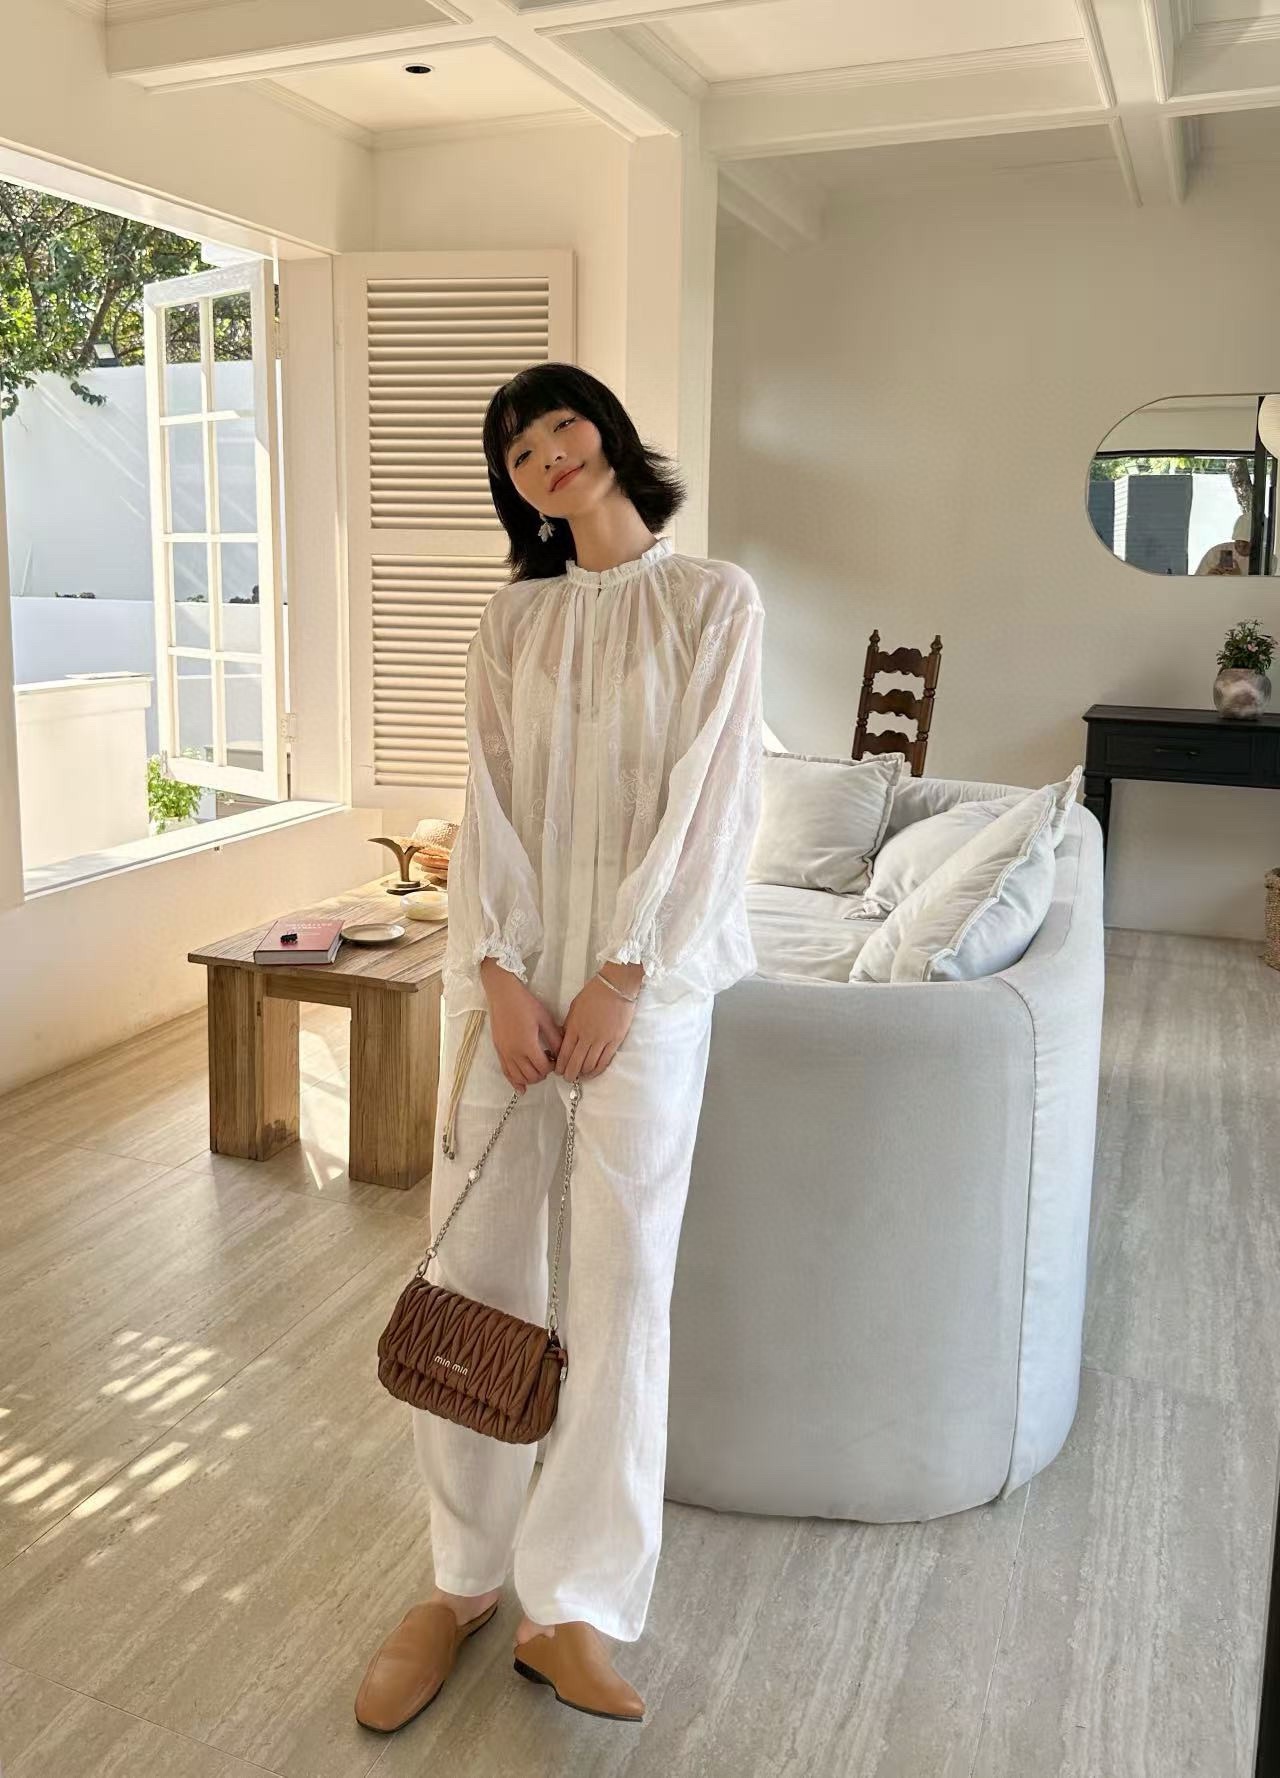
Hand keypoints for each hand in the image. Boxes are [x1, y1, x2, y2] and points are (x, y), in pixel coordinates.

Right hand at [481, 959, 562, 1094]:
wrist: (502, 995)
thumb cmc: (525, 1004)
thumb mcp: (545, 1019)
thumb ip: (555, 1038)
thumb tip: (562, 1053)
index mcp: (528, 1045)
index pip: (543, 1067)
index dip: (552, 1067)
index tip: (555, 1059)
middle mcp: (514, 1053)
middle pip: (532, 1076)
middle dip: (543, 1073)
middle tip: (548, 1063)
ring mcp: (505, 1053)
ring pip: (519, 1077)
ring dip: (531, 1078)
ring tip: (538, 1069)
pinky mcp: (499, 1051)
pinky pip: (506, 1072)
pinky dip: (514, 1082)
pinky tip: (521, 1089)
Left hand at [554, 966, 641, 1080]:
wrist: (615, 987)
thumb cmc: (593, 994)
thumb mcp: (574, 1008)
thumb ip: (569, 1027)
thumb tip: (564, 1042)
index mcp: (574, 1028)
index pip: (564, 1054)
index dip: (560, 1066)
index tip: (558, 1071)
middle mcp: (587, 1036)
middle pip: (575, 1063)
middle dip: (569, 1074)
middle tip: (567, 1078)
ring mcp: (602, 1040)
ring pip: (589, 1065)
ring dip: (583, 1074)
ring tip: (580, 1076)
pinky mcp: (615, 1041)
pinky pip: (604, 1061)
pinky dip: (597, 1070)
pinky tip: (593, 1072)